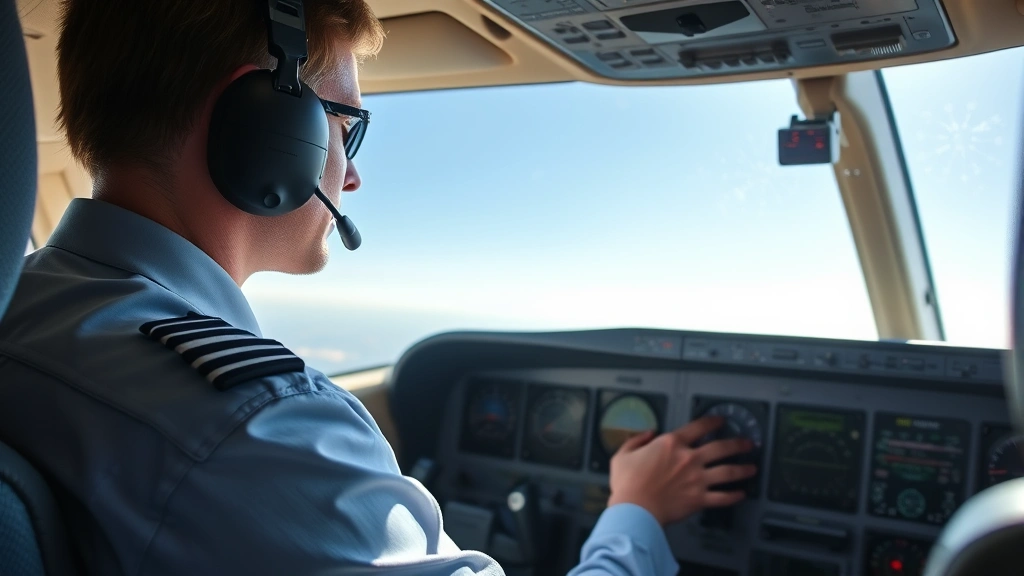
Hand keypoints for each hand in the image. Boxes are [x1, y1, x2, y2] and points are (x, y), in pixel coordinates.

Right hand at [606, 416, 756, 525]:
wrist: (634, 510)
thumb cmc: (628, 484)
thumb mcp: (623, 454)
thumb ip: (636, 440)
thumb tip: (648, 433)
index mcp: (671, 444)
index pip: (698, 427)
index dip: (712, 421)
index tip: (720, 420)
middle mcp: (689, 459)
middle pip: (721, 447)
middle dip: (738, 444)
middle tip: (747, 443)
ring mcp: (697, 479)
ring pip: (728, 471)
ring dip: (743, 469)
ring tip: (752, 468)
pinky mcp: (699, 499)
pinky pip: (723, 497)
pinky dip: (734, 496)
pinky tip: (741, 494)